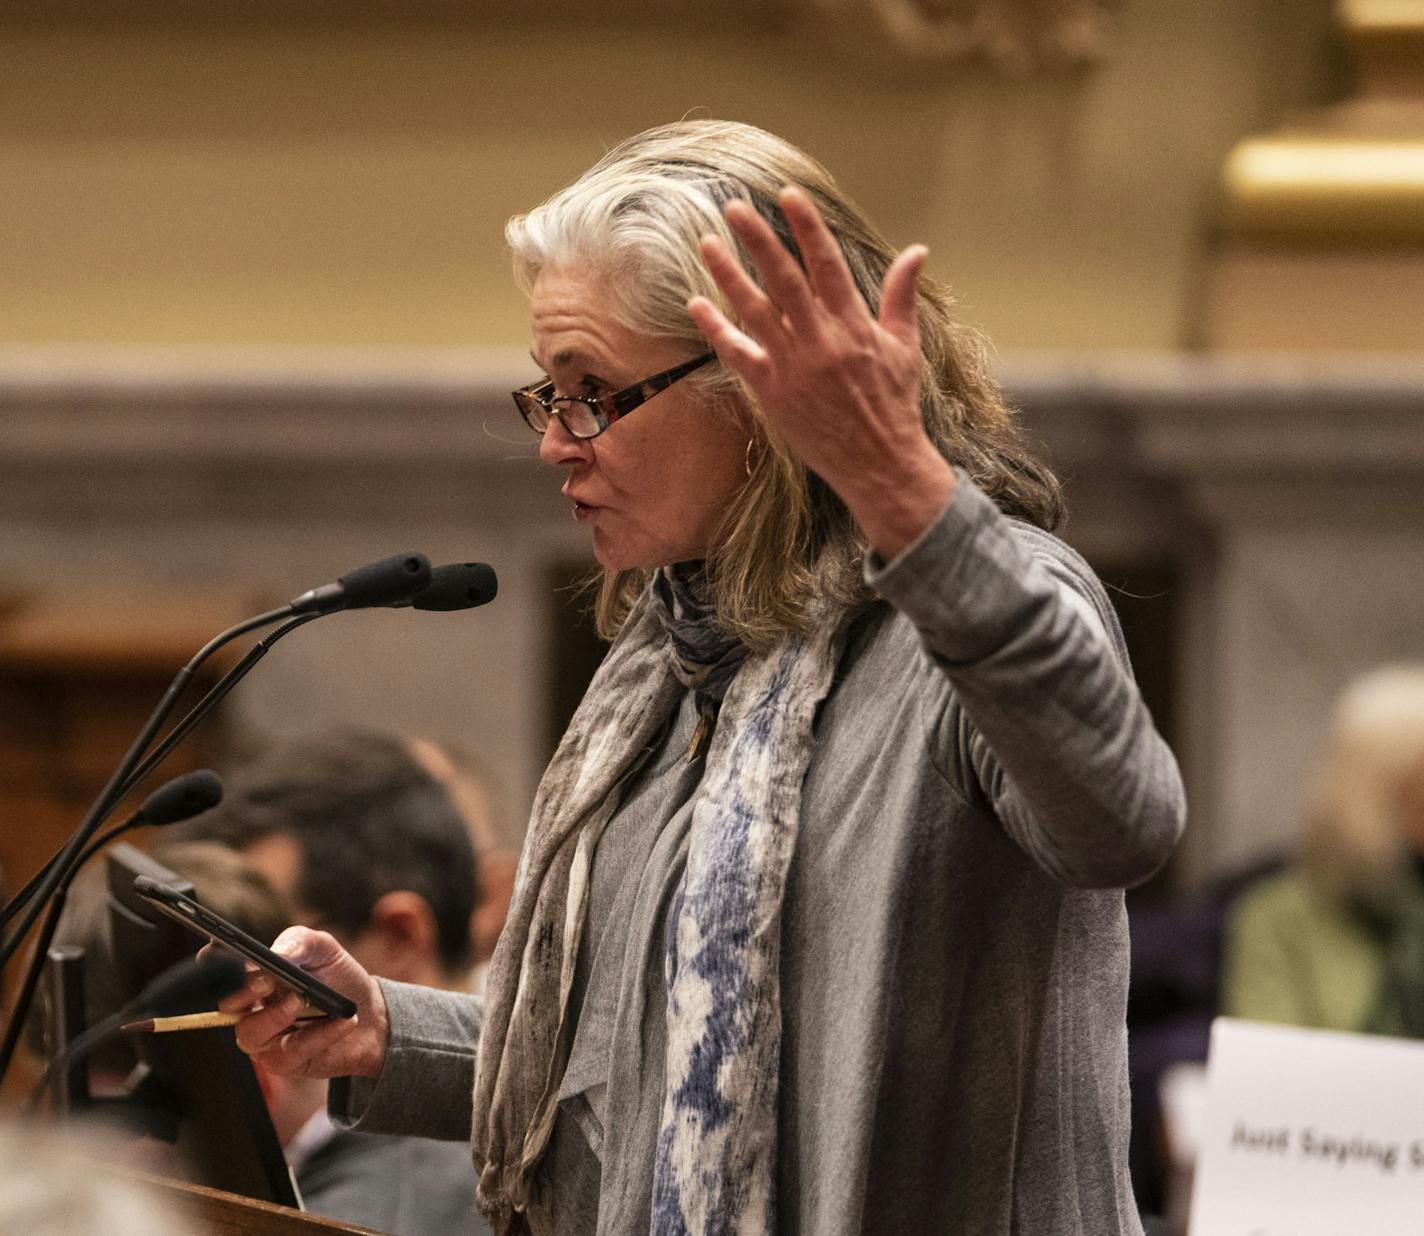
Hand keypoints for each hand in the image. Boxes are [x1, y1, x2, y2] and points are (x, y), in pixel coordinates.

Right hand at [211, 927, 388, 1079]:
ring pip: (251, 1033)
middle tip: (269, 978)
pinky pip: (292, 1051)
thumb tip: (279, 952)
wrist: (373, 1014)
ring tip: (302, 1000)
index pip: (221, 971)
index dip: (212, 963)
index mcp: (255, 977)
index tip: (216, 951)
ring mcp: (266, 1038)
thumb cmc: (339, 979)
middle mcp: (253, 1009)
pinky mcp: (285, 1061)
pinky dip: (321, 1034)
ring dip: (276, 1015)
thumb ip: (301, 941)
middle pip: (229, 1005)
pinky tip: (344, 1021)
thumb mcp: (325, 950)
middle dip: (244, 991)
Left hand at [688, 185, 954, 559]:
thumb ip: (902, 295)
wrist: (879, 463)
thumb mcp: (905, 346)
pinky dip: (717, 328)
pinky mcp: (772, 392)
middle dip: (759, 240)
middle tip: (735, 208)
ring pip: (755, 310)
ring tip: (708, 243)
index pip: (827, 264)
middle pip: (785, 279)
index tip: (788, 195)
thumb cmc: (894, 403)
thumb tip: (918, 250)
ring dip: (729, 275)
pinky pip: (738, 354)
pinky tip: (696, 304)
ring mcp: (794, 366)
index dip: (806, 227)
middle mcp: (821, 340)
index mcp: (854, 325)